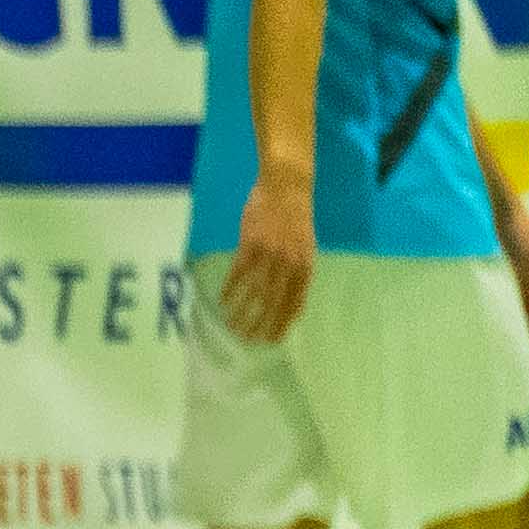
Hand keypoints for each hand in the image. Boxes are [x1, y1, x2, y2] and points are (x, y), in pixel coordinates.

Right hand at [220, 178, 317, 347]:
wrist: (286, 188)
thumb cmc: (296, 217)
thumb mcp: (305, 246)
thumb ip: (297, 271)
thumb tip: (289, 298)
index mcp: (305, 266)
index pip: (294, 303)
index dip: (283, 323)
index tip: (272, 340)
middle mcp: (289, 264)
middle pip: (274, 303)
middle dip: (261, 324)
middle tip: (249, 340)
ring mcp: (269, 255)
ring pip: (255, 291)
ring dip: (243, 311)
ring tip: (233, 326)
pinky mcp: (250, 244)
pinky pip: (239, 273)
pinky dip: (231, 289)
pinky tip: (223, 301)